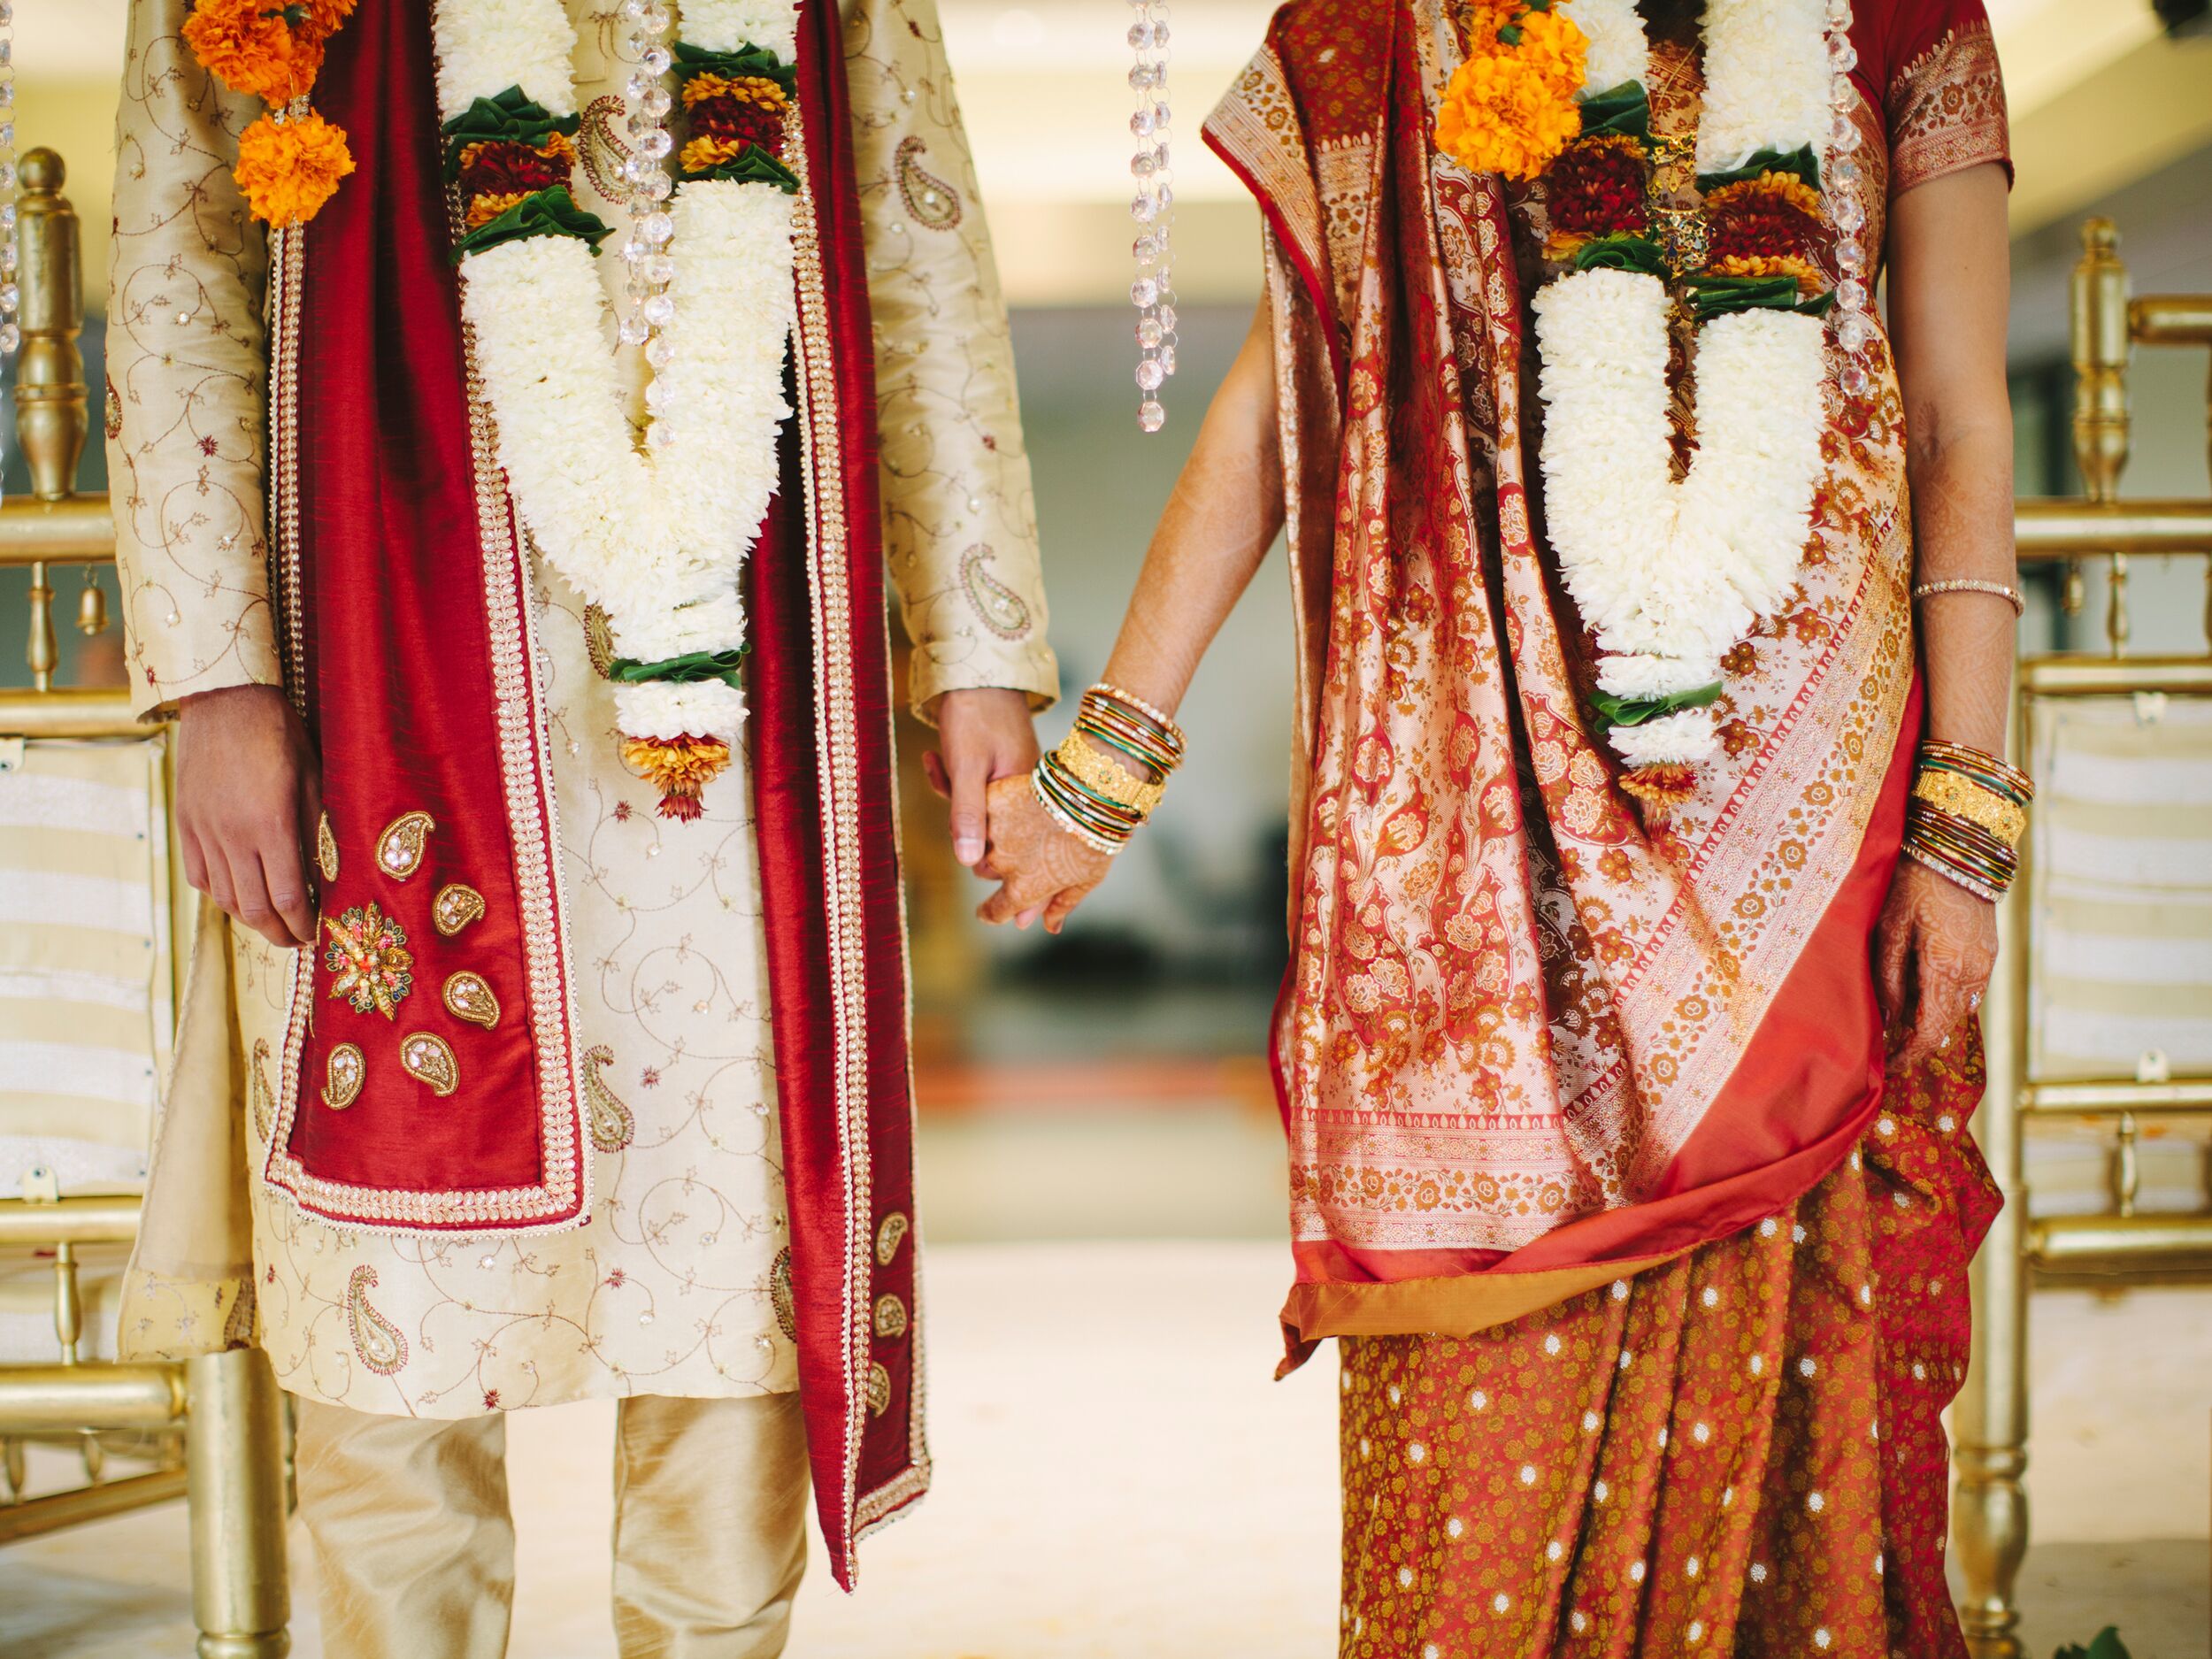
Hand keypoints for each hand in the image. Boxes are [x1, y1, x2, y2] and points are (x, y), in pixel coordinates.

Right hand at [175, 684, 321, 948]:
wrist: (225, 698)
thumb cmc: (280, 733)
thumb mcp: (313, 778)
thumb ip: (316, 830)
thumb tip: (324, 877)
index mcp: (271, 825)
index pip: (288, 897)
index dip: (304, 924)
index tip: (317, 934)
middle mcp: (232, 834)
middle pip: (253, 908)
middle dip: (278, 933)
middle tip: (297, 940)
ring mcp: (203, 830)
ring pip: (223, 896)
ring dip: (249, 918)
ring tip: (272, 922)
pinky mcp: (185, 821)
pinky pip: (199, 874)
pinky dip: (219, 893)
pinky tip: (238, 895)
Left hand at [923, 687, 1038, 869]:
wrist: (977, 669)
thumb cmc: (975, 714)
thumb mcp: (966, 767)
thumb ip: (968, 814)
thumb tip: (968, 862)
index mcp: (1029, 795)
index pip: (1011, 846)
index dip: (980, 848)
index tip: (957, 833)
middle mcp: (1029, 790)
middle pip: (994, 827)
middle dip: (962, 814)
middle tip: (948, 781)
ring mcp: (1017, 776)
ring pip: (981, 805)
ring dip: (953, 791)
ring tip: (938, 760)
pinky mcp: (1003, 764)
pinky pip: (977, 785)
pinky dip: (953, 777)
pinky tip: (934, 755)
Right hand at [976, 773, 1112, 931]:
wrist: (1092, 793)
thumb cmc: (1095, 839)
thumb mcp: (1086, 879)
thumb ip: (1061, 905)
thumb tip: (1050, 928)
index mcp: (1022, 889)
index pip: (994, 912)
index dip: (990, 913)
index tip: (987, 912)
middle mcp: (1001, 864)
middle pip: (985, 872)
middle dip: (996, 866)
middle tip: (1019, 848)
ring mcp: (993, 832)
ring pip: (979, 841)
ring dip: (990, 838)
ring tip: (1017, 822)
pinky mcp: (991, 801)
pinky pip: (981, 811)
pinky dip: (991, 810)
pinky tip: (1012, 802)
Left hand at [1874, 857, 1996, 1066]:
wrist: (1957, 848)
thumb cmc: (1914, 883)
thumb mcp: (1890, 929)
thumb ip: (1889, 977)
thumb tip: (1888, 1020)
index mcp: (1946, 969)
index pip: (1930, 1030)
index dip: (1910, 1053)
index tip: (1890, 1067)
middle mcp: (1974, 972)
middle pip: (1947, 1025)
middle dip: (1919, 1043)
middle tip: (1891, 1053)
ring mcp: (1987, 963)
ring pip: (1960, 1010)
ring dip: (1934, 1023)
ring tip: (1902, 1029)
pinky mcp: (1990, 952)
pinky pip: (1969, 991)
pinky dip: (1947, 1003)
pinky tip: (1926, 1001)